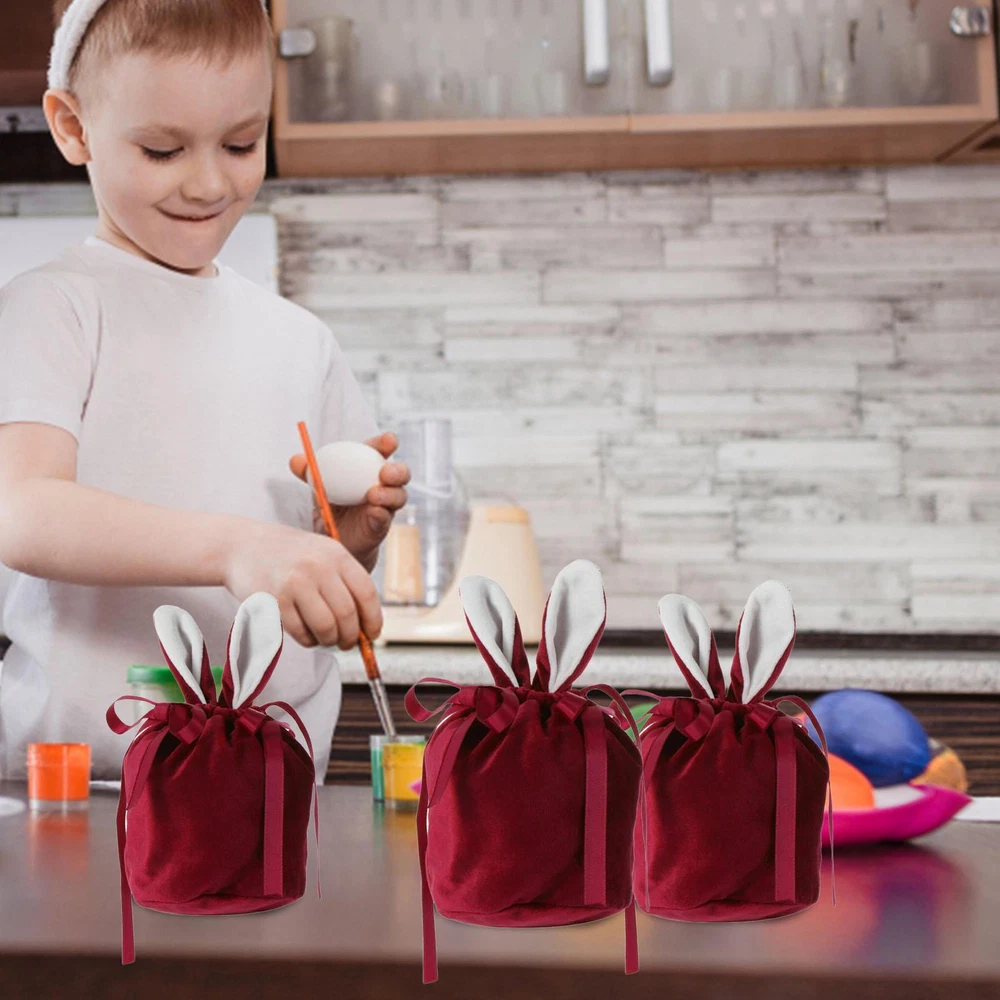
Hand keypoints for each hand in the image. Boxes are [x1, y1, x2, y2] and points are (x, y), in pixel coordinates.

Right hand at [223, 519, 382, 649]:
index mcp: (336, 554)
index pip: (366, 593)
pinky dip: (308, 640)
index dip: (373, 620)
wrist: (242, 546)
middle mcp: (318, 567)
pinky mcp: (275, 601)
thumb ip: (346, 583)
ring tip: (325, 638)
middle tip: (346, 643)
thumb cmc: (289, 555)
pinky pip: (301, 633)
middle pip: (348, 615)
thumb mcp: (322, 554)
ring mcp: (295, 584)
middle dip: (351, 637)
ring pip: (326, 628)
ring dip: (329, 641)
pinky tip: (306, 633)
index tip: (372, 635)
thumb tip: (367, 625)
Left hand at [290, 432, 409, 570]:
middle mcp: (383, 485)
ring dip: (390, 494)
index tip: (388, 441)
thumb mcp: (319, 486)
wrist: (332, 538)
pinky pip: (386, 518)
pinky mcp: (381, 525)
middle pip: (401, 473)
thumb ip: (309, 473)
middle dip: (398, 470)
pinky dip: (381, 514)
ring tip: (373, 495)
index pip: (381, 451)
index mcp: (369, 468)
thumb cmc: (331, 506)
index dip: (386, 444)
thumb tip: (295, 460)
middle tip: (385, 473)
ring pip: (399, 496)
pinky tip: (373, 512)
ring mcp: (386, 506)